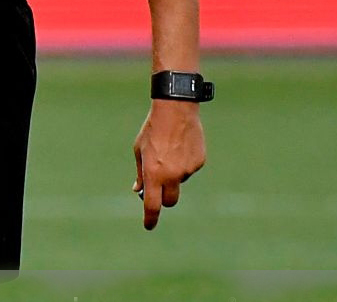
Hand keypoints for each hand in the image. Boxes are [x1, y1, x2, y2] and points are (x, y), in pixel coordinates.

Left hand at [132, 99, 205, 229]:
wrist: (176, 111)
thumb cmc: (152, 130)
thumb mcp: (139, 151)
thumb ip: (141, 173)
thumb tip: (138, 190)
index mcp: (153, 174)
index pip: (152, 204)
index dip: (150, 218)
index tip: (149, 226)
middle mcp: (172, 175)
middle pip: (170, 200)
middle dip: (164, 199)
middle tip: (159, 187)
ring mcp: (187, 170)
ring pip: (180, 180)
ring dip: (174, 173)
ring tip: (169, 150)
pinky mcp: (199, 162)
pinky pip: (189, 168)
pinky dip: (184, 162)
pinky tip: (181, 146)